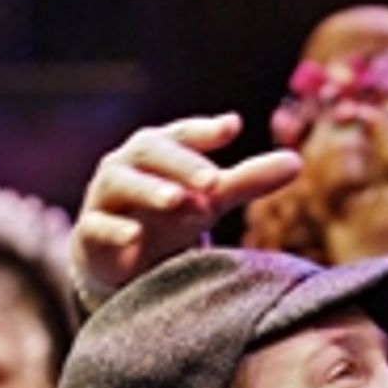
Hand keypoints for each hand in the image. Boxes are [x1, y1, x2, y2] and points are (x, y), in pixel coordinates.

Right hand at [72, 114, 301, 296]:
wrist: (123, 260)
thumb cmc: (170, 216)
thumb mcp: (211, 198)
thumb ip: (249, 179)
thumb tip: (296, 161)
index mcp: (158, 151)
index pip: (181, 134)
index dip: (204, 130)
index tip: (232, 127)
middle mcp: (128, 165)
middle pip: (151, 152)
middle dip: (182, 164)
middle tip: (212, 181)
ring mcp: (105, 197)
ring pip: (122, 183)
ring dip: (150, 190)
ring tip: (177, 201)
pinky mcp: (91, 232)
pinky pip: (98, 226)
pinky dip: (114, 230)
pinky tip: (134, 238)